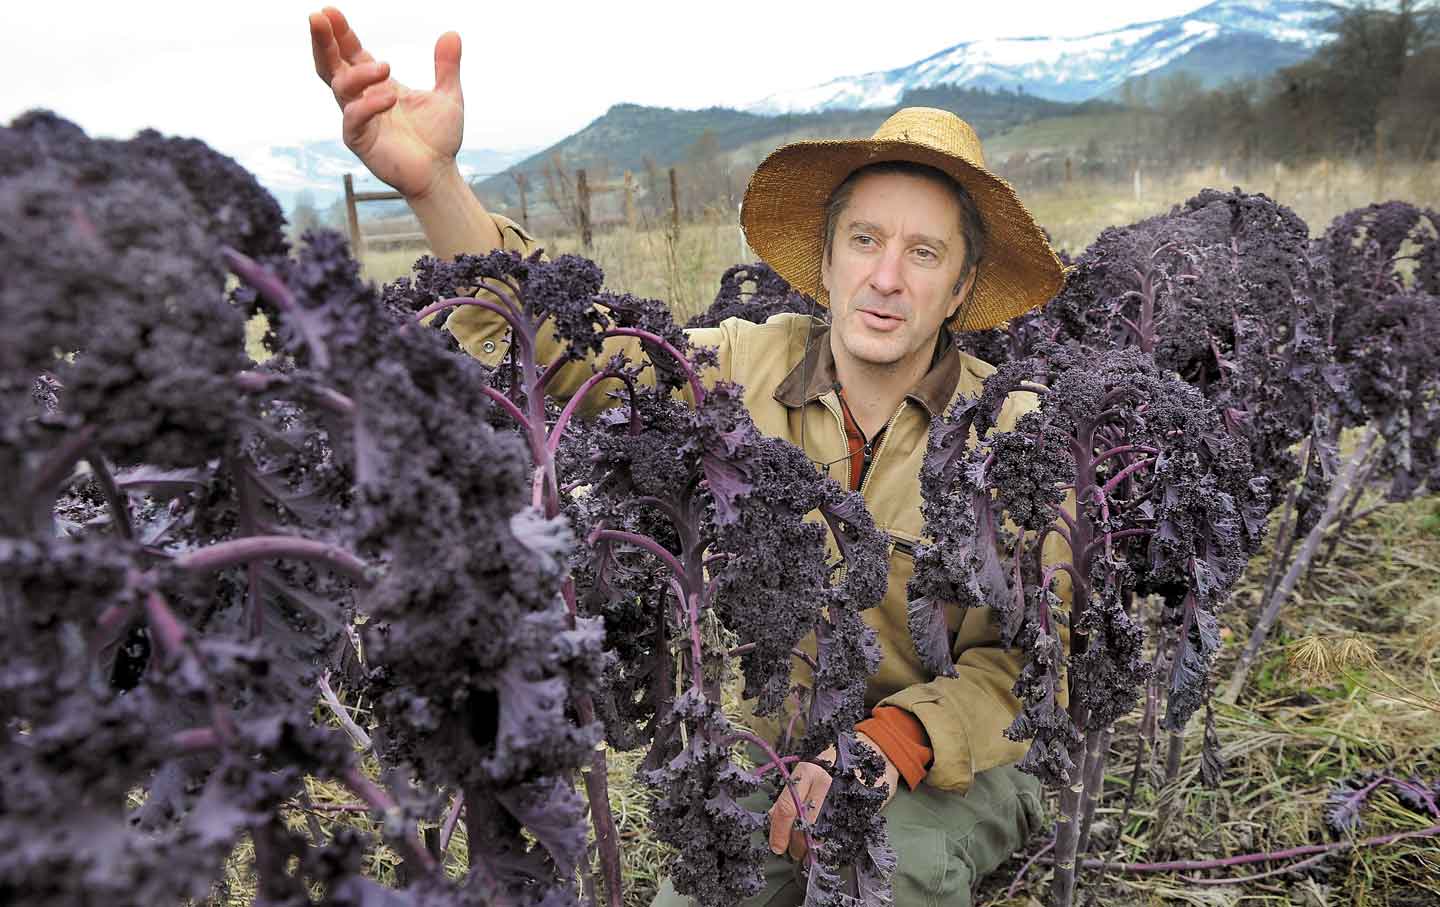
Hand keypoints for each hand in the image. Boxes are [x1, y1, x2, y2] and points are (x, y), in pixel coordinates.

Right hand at [308, 6, 464, 200]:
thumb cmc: (438, 138)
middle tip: (318, 17)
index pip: (350, 52)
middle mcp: (361, 98)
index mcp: (376, 84)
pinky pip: (353, 119)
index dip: (340, 32)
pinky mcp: (360, 141)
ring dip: (359, 74)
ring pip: (340, 88)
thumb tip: (452, 33)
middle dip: (322, 41)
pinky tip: (389, 97)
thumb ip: (447, 66)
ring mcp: (358, 120)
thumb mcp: (448, 96)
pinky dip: (368, 105)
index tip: (330, 10)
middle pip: (330, 65)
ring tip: (386, 67)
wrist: (440, 174)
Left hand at [766, 732, 899, 861]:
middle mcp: (824, 781)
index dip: (779, 830)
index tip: (777, 847)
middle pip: (803, 822)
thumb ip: (790, 795)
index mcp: (807, 771)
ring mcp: (842, 794)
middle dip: (795, 843)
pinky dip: (828, 843)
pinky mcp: (857, 807)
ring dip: (810, 847)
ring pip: (820, 830)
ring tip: (807, 852)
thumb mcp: (807, 774)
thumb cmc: (831, 766)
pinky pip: (838, 831)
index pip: (787, 806)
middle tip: (793, 853)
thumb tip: (772, 819)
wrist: (871, 755)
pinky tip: (824, 846)